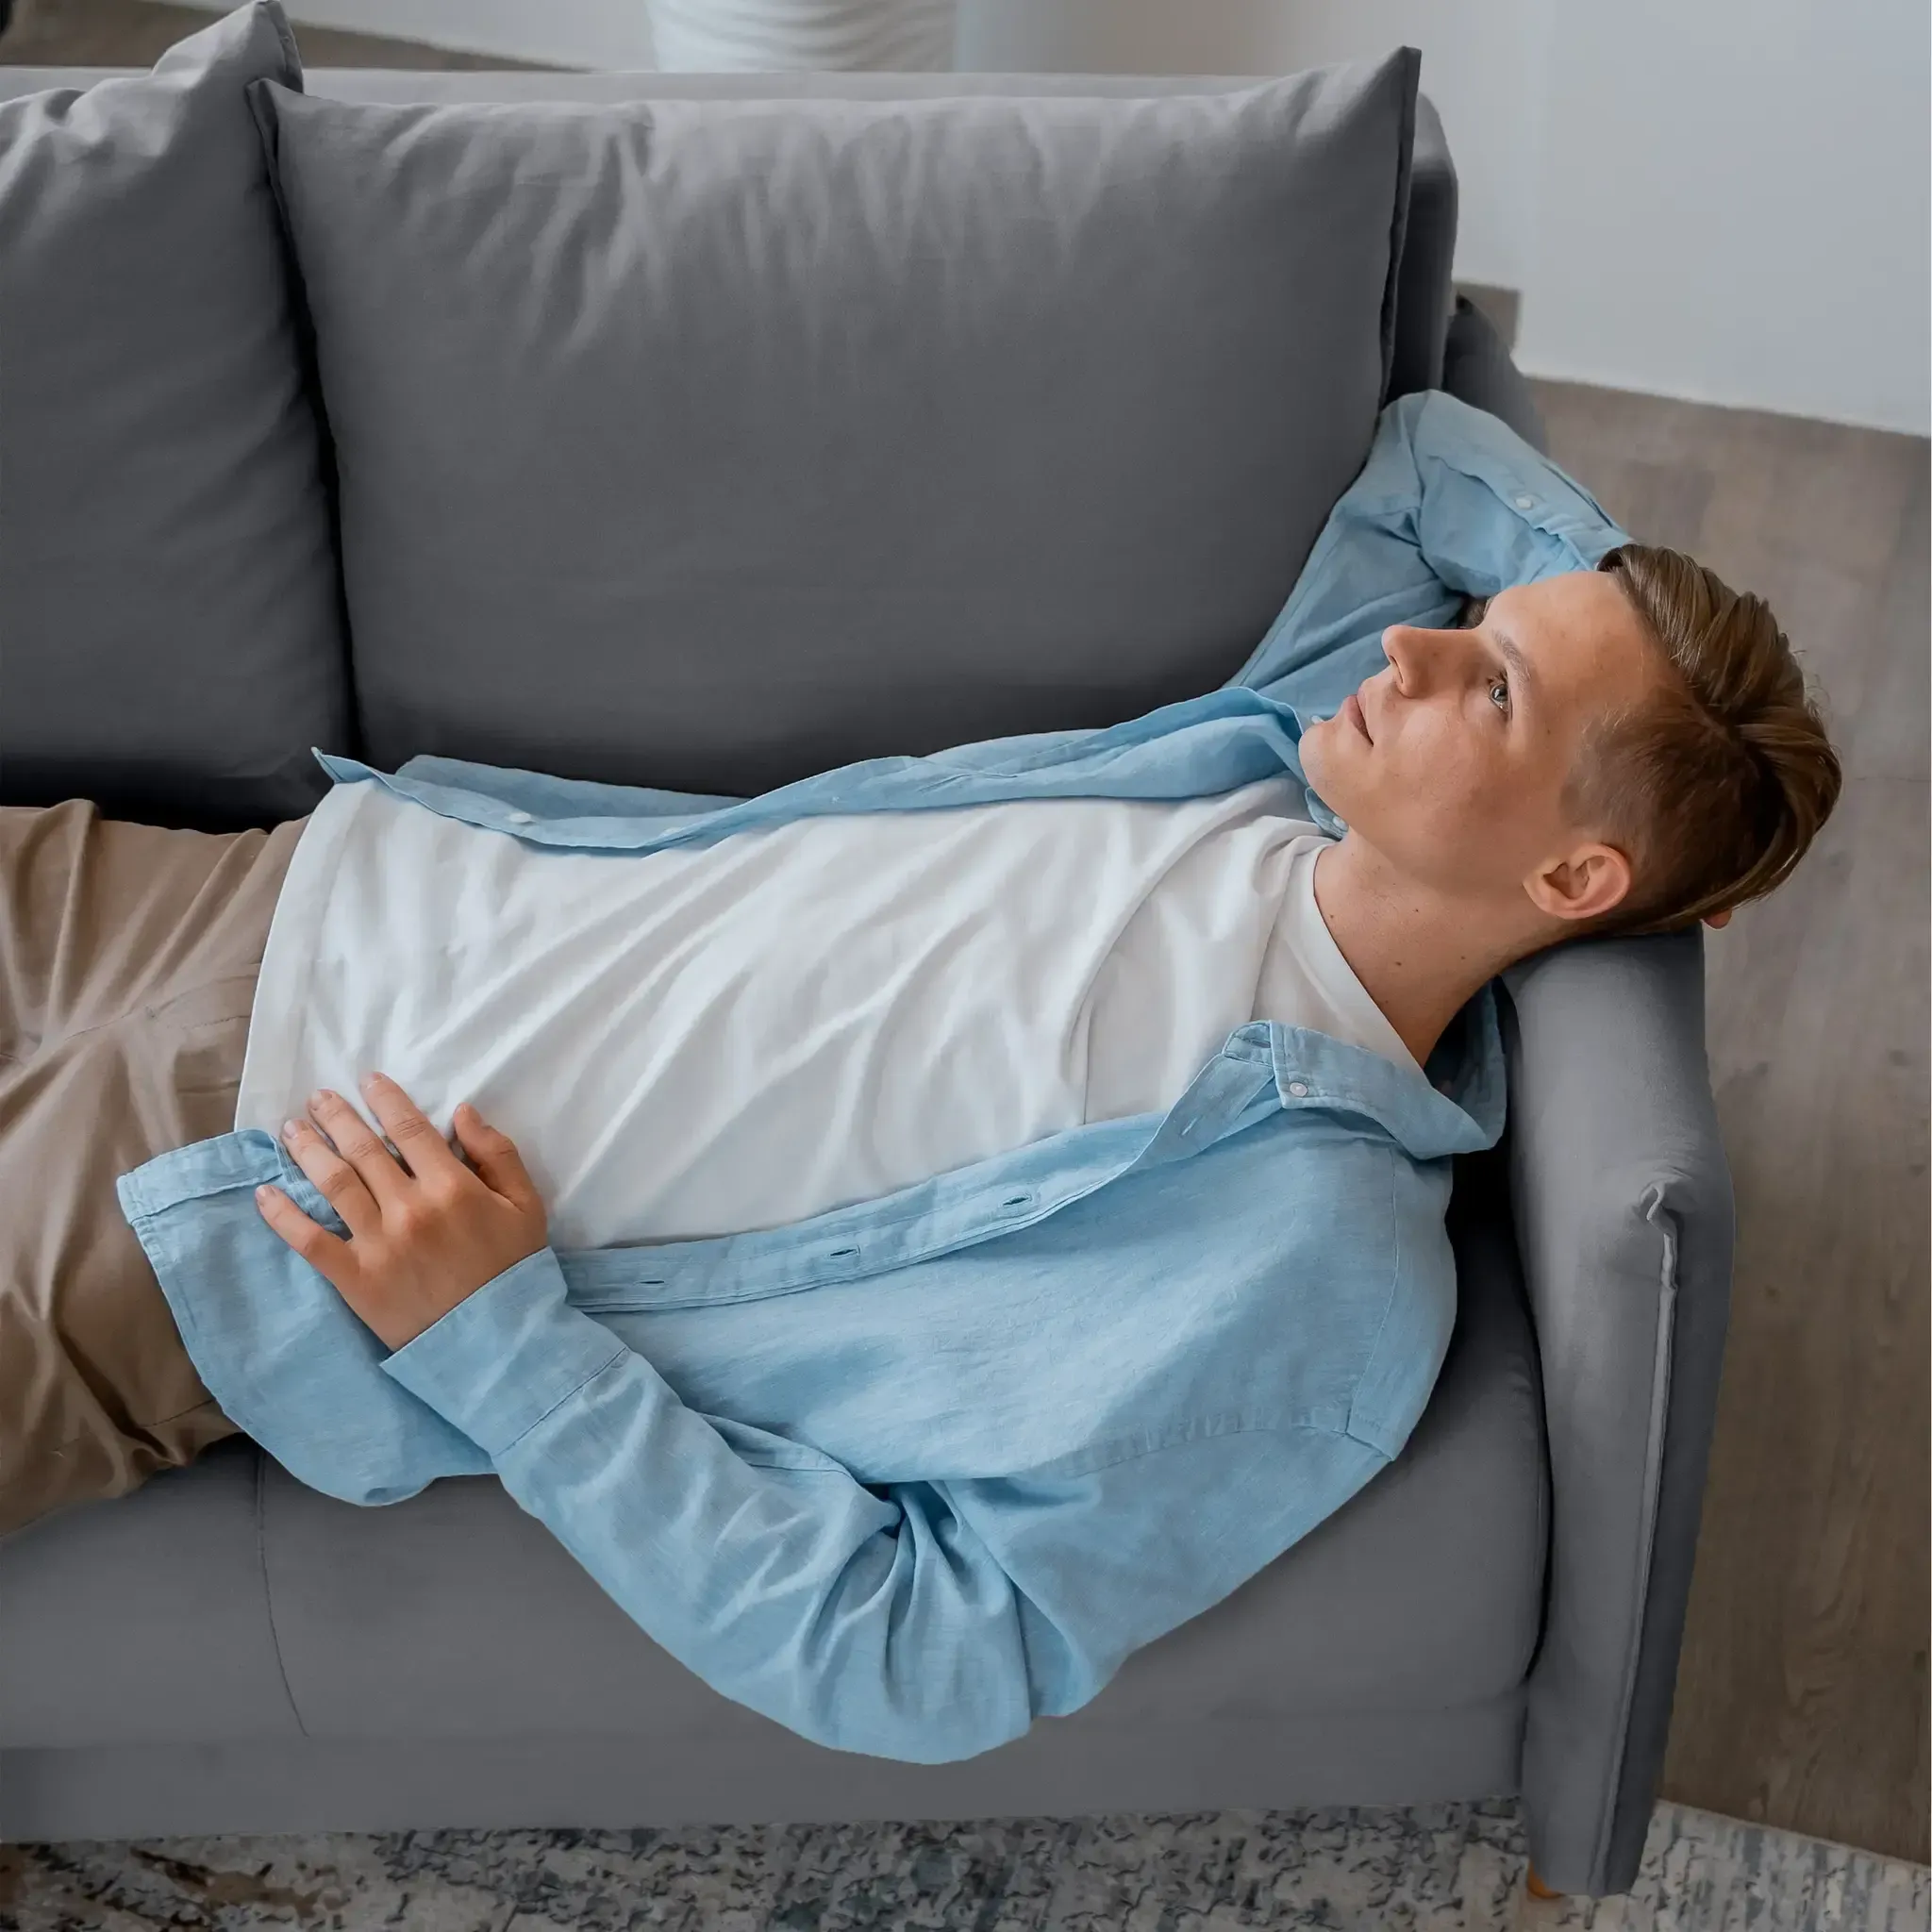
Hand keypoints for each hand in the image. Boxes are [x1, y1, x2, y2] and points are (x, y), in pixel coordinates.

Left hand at [256, 1071, 548, 1351]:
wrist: (497, 1343)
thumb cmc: (514, 1271)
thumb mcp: (526, 1206)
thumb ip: (497, 1154)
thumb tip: (462, 1111)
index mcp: (452, 1187)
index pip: (409, 1129)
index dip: (385, 1099)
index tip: (367, 1080)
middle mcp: (409, 1208)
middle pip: (363, 1149)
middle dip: (337, 1118)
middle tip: (318, 1098)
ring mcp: (377, 1244)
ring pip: (333, 1184)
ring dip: (308, 1151)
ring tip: (291, 1130)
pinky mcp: (355, 1279)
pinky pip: (310, 1241)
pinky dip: (283, 1215)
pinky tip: (265, 1193)